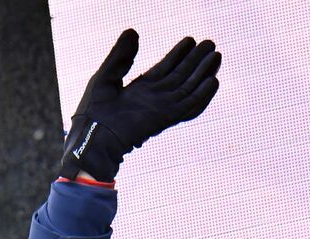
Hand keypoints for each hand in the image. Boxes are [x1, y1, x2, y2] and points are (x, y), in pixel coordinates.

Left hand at [58, 29, 221, 182]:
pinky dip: (202, 95)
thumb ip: (120, 55)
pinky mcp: (165, 118)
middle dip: (197, 60)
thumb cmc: (94, 111)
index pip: (165, 68)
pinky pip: (189, 106)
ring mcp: (160, 107)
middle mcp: (153, 98)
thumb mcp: (105, 76)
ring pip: (189, 87)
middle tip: (211, 43)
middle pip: (181, 76)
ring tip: (216, 55)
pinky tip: (213, 81)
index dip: (178, 54)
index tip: (190, 39)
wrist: (93, 137)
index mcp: (140, 89)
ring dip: (203, 72)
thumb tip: (133, 31)